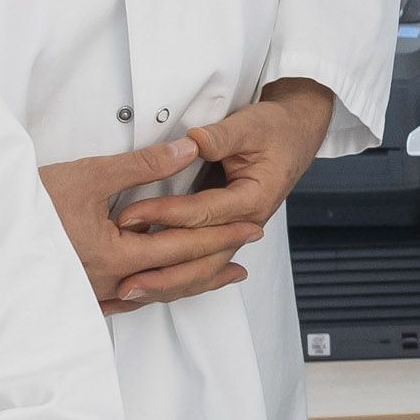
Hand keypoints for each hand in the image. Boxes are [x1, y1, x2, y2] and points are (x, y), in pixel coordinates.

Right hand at [40, 135, 250, 311]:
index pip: (182, 247)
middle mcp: (105, 284)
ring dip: (190, 281)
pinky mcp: (73, 298)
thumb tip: (188, 148)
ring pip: (152, 292)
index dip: (220, 234)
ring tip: (223, 274)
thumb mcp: (88, 175)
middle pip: (175, 275)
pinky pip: (123, 302)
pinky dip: (151, 291)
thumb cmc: (26, 201)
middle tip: (249, 245)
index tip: (251, 225)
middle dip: (216, 258)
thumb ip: (143, 165)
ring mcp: (88, 296)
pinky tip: (159, 289)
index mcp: (113, 256)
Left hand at [111, 78, 340, 302]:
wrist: (294, 136)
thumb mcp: (249, 125)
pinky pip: (202, 266)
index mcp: (253, 198)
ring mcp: (237, 234)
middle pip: (204, 258)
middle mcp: (247, 224)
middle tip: (125, 281)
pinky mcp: (225, 236)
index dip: (163, 215)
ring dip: (167, 285)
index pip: (202, 213)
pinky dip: (176, 282)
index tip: (129, 217)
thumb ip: (220, 136)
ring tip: (131, 294)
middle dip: (163, 272)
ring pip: (203, 271)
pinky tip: (150, 291)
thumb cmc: (275, 131)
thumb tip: (193, 142)